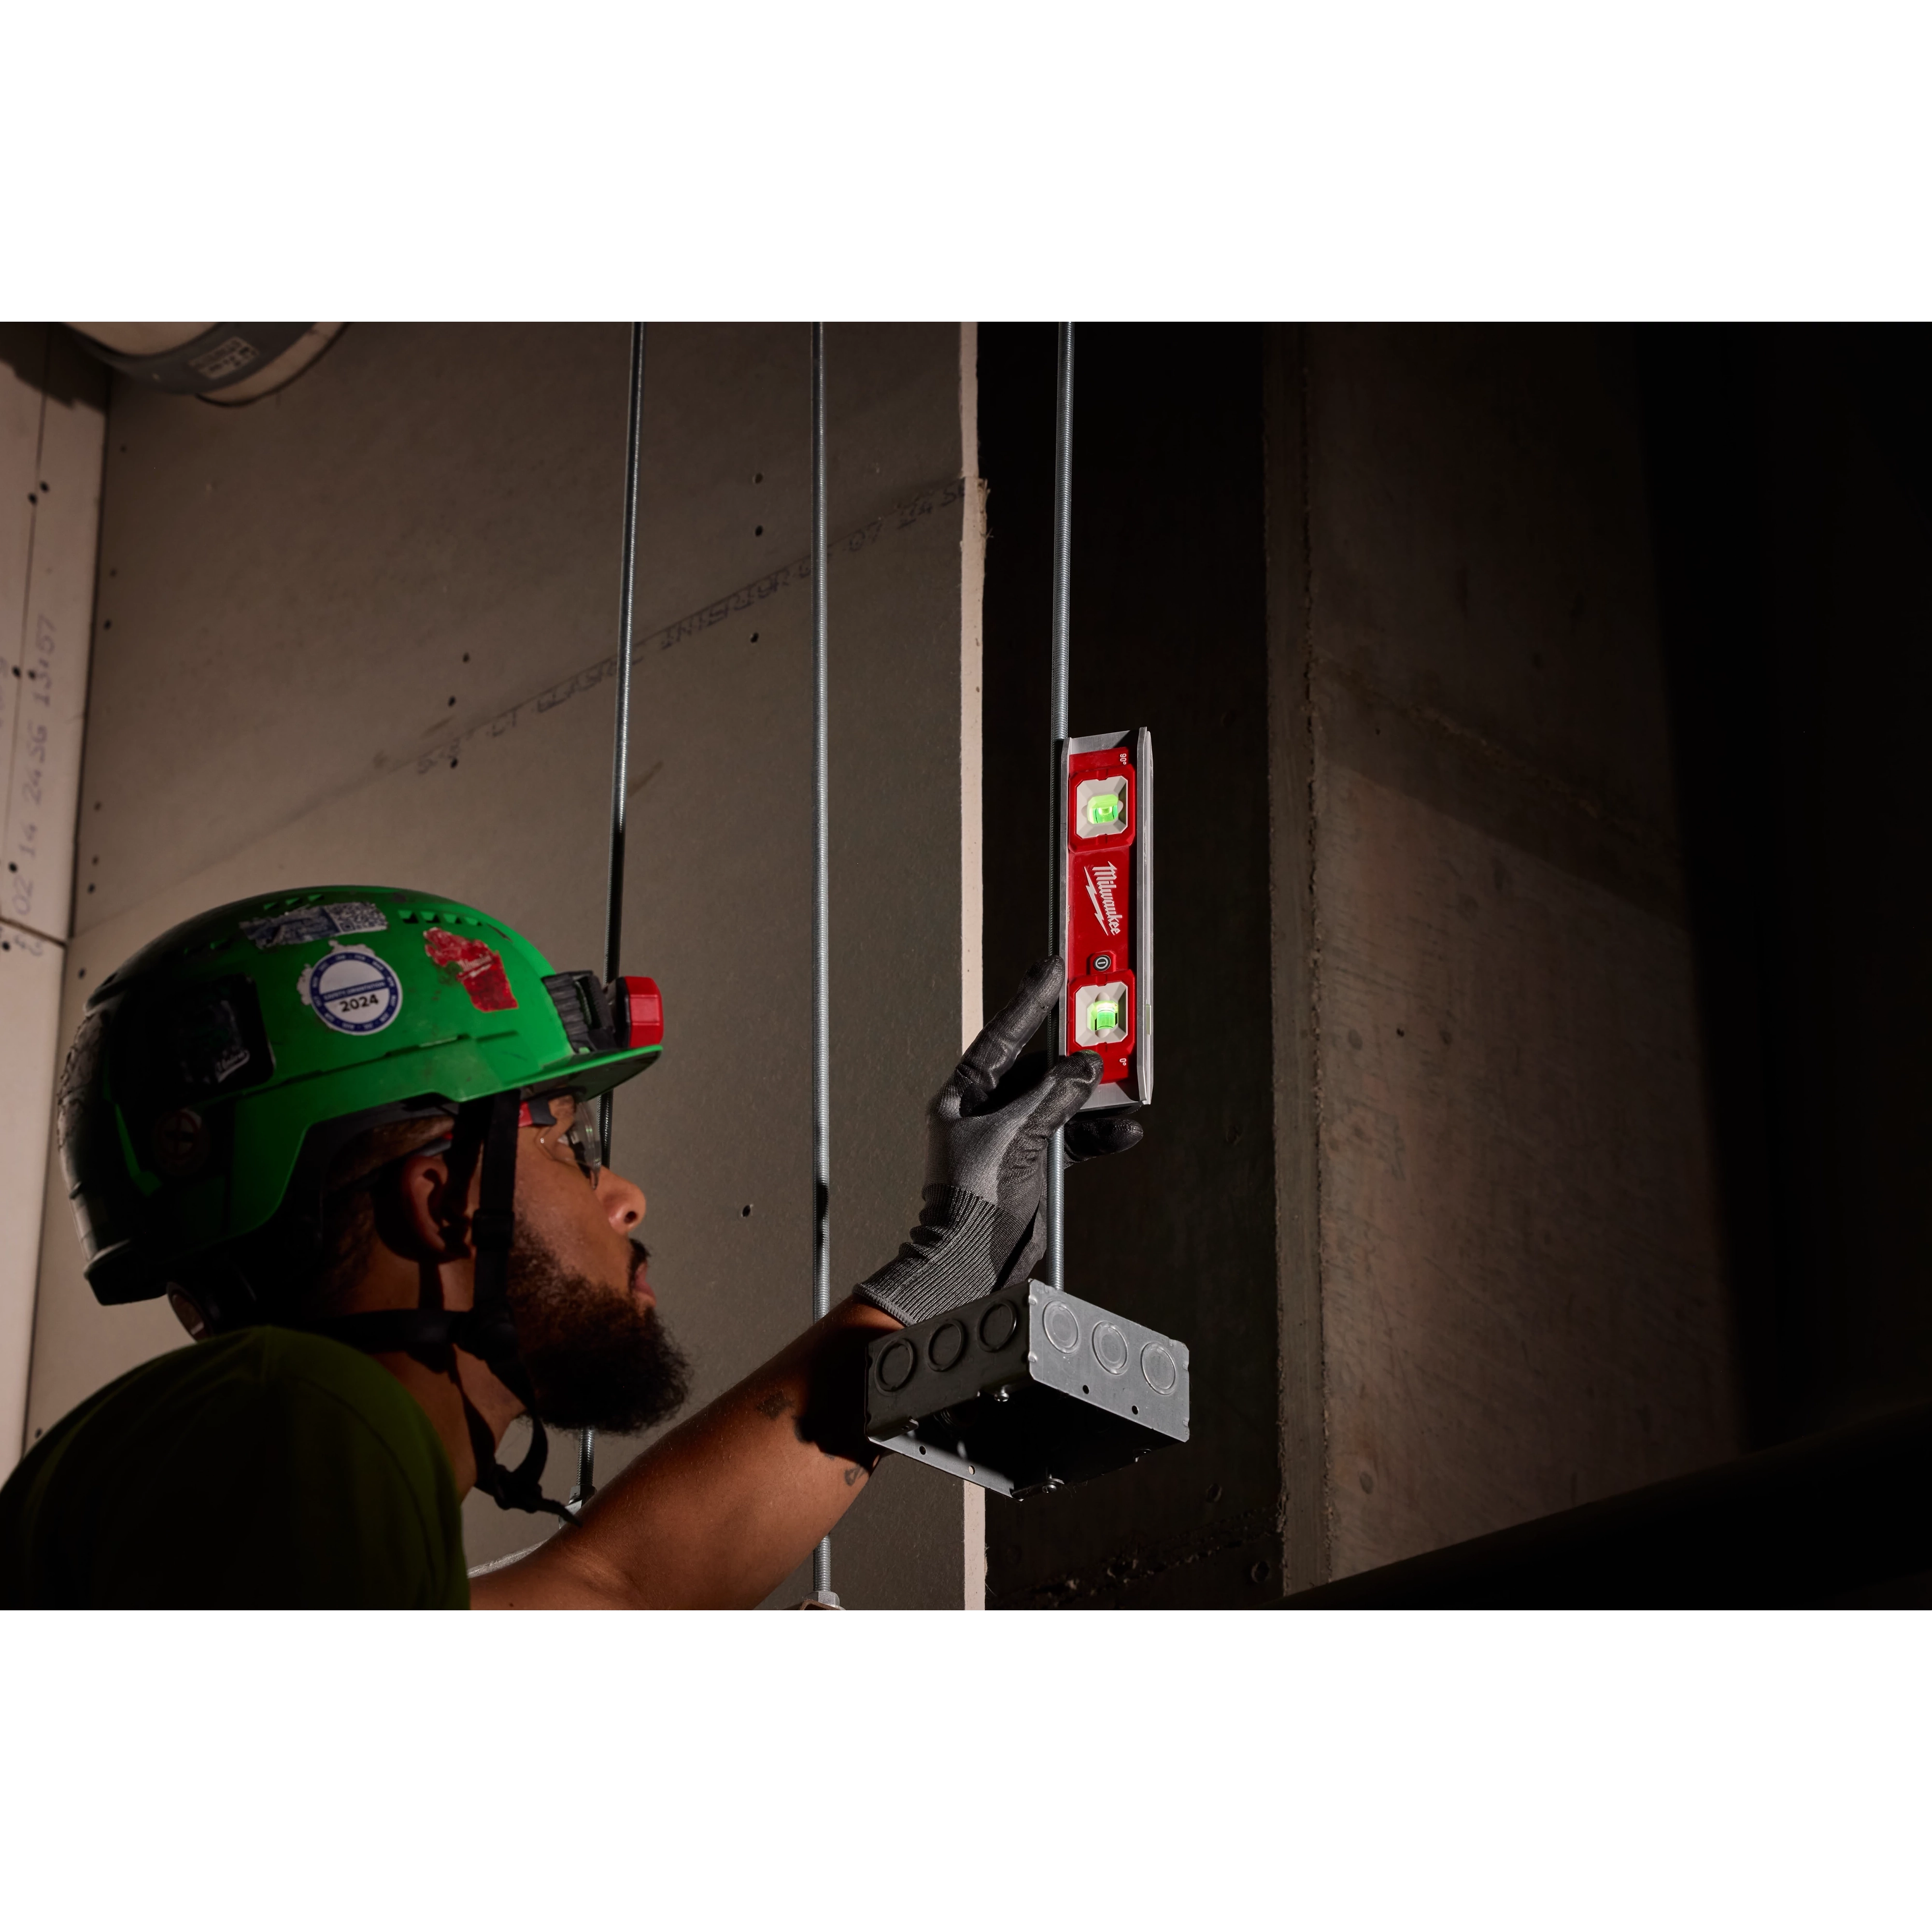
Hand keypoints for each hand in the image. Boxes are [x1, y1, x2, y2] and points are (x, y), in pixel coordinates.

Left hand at [854, 959, 1142, 1325]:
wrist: (969, 1261)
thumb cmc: (969, 1200)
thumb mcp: (1012, 1138)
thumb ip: (1050, 1098)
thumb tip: (1084, 1068)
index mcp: (965, 1095)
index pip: (1001, 1036)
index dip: (1028, 1001)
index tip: (1052, 969)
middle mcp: (987, 1110)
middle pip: (1038, 1065)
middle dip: (1073, 1050)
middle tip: (1102, 1024)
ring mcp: (1013, 1136)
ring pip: (1062, 1099)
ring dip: (1093, 1096)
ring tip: (1124, 1086)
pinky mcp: (1036, 1162)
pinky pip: (1074, 1136)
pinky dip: (1098, 1133)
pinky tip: (1123, 1130)